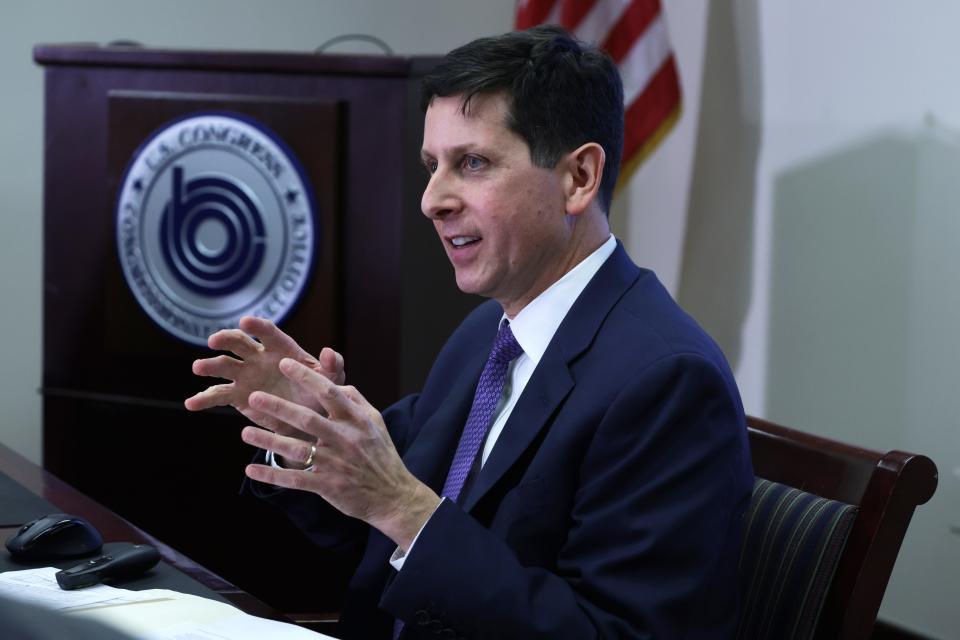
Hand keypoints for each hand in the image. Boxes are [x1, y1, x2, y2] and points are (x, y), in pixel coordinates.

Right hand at [185, 316, 344, 447]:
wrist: (308, 421)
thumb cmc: (321, 394)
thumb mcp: (331, 381)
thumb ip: (332, 366)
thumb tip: (329, 351)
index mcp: (282, 349)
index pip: (269, 332)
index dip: (258, 325)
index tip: (246, 321)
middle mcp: (260, 358)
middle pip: (239, 343)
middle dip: (226, 339)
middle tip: (214, 341)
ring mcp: (246, 376)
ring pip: (224, 366)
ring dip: (209, 365)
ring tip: (198, 368)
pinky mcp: (238, 396)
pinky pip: (218, 394)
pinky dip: (203, 398)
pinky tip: (190, 404)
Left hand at [241, 358, 440, 549]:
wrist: (394, 495)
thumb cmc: (382, 455)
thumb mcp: (376, 422)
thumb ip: (356, 400)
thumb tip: (338, 384)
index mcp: (356, 420)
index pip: (329, 392)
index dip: (307, 377)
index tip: (285, 363)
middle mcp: (346, 439)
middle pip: (307, 419)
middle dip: (279, 408)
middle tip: (254, 398)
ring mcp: (336, 464)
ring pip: (297, 449)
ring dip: (269, 441)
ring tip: (245, 432)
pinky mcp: (328, 486)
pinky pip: (296, 480)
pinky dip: (272, 475)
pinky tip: (251, 470)